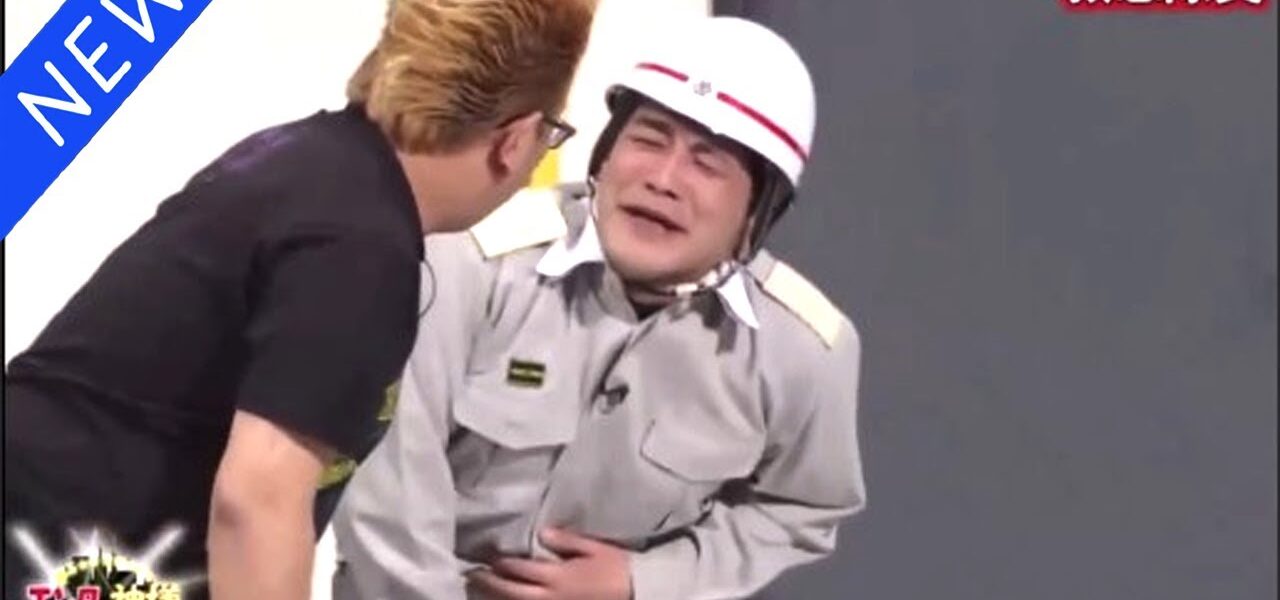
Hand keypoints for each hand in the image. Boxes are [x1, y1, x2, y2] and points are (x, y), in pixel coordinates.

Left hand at [467, 528, 632, 599]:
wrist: (638, 594)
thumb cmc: (618, 569)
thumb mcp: (595, 549)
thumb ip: (566, 541)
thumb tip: (541, 533)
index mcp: (558, 577)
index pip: (520, 569)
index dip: (501, 563)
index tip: (486, 555)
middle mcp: (550, 597)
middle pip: (512, 592)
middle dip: (490, 583)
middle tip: (472, 575)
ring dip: (498, 598)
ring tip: (483, 591)